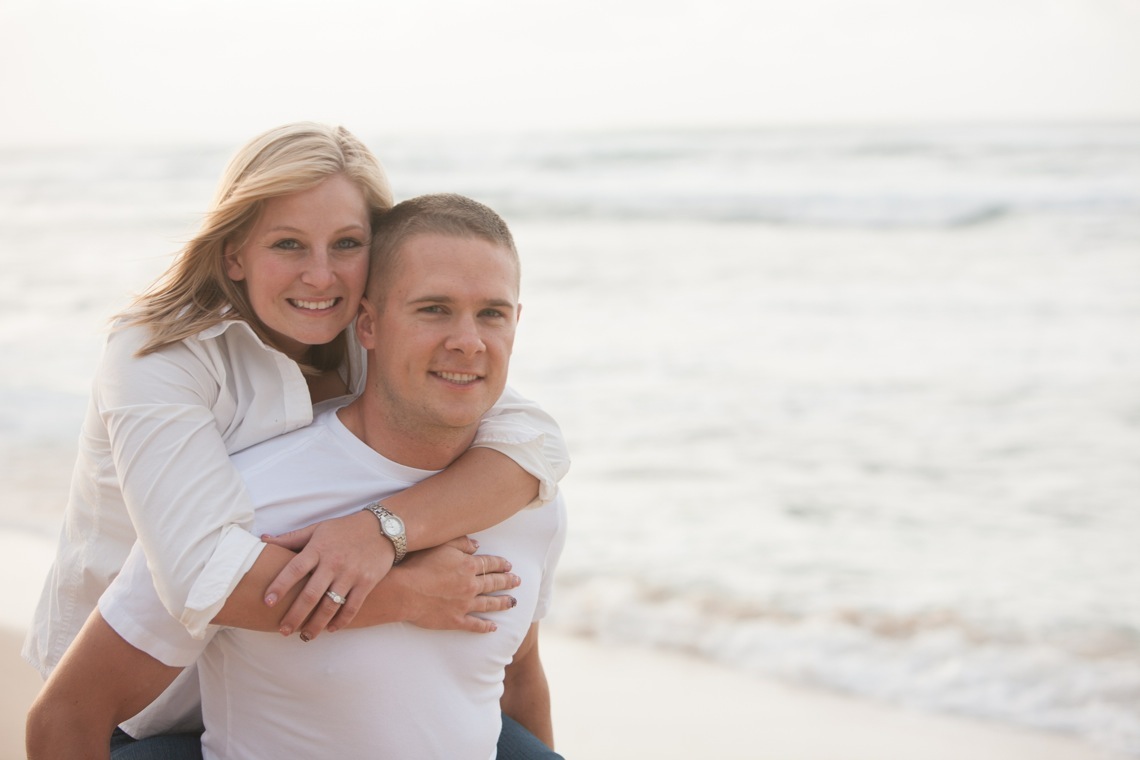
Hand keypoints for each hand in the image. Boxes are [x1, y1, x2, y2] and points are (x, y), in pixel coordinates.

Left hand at [261, 510, 394, 639]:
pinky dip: (341, 621)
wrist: (383, 528)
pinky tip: (330, 629)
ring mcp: (351, 574)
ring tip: (305, 637)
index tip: (267, 602)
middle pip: (310, 594)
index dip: (280, 585)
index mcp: (318, 548)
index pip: (295, 569)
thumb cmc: (345, 529)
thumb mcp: (318, 529)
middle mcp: (334, 562)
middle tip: (283, 631)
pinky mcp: (367, 582)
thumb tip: (263, 540)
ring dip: (316, 624)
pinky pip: (352, 607)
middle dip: (295, 615)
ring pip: (330, 605)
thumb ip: (292, 538)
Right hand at [394, 537, 519, 632]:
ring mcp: (465, 604)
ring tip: (513, 602)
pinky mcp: (455, 620)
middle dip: (507, 582)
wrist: (404, 591)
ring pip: (489, 603)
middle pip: (493, 583)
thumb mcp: (441, 545)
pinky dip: (485, 626)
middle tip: (517, 582)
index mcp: (468, 566)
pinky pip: (475, 624)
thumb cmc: (419, 565)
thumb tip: (477, 545)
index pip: (490, 564)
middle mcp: (470, 585)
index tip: (509, 566)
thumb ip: (461, 543)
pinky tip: (494, 627)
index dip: (501, 564)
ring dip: (503, 602)